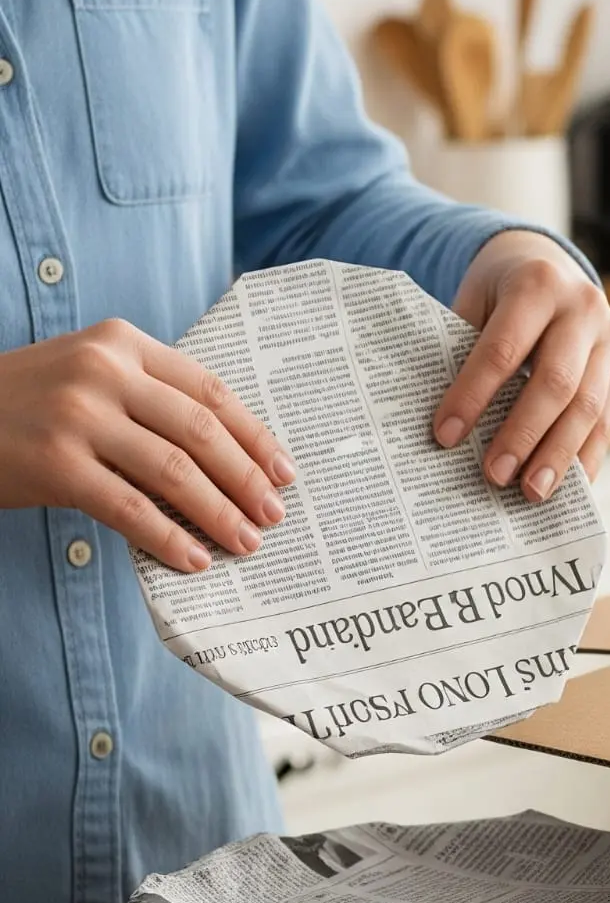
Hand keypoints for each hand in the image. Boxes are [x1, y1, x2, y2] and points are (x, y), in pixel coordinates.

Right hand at [0, 320, 293, 571]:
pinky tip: (194, 559)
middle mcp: (103, 370)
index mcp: (123, 342)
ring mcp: (78, 415)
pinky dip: (170, 537)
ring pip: (174, 471)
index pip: (210, 391)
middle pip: (201, 432)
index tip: (285, 473)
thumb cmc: (31, 405)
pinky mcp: (56, 462)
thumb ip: (153, 400)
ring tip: (246, 544)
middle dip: (246, 480)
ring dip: (219, 514)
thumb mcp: (92, 378)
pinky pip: (130, 507)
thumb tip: (235, 461)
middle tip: (275, 516)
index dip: (255, 437)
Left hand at [433, 230, 609, 498]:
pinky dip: (585, 459)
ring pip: (588, 409)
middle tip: (495, 476)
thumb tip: (450, 425)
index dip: (473, 394)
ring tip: (531, 493)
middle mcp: (583, 310)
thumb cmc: (501, 293)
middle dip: (523, 435)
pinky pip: (607, 423)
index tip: (446, 436)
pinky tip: (567, 489)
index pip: (503, 349)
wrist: (552, 266)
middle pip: (555, 383)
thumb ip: (466, 349)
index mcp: (537, 284)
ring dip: (558, 457)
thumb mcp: (477, 300)